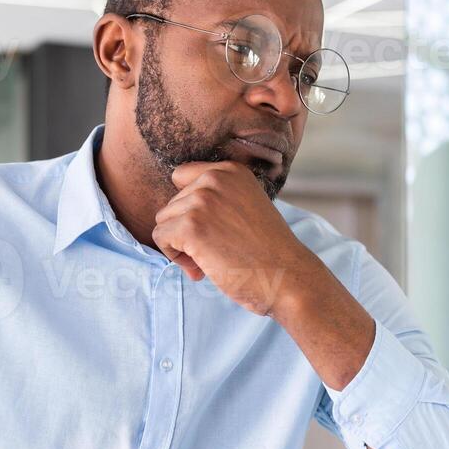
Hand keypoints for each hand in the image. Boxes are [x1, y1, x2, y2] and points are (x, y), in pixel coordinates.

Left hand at [151, 161, 315, 315]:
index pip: (182, 178)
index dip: (189, 208)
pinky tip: (201, 269)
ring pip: (163, 221)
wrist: (287, 277)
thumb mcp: (247, 207)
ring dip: (180, 246)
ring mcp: (202, 200)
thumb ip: (218, 200)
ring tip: (209, 261)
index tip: (210, 230)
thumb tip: (175, 213)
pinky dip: (175, 258)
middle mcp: (215, 178)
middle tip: (214, 252)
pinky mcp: (191, 226)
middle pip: (171, 204)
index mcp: (231, 171)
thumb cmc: (269, 252)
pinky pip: (160, 238)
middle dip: (186, 231)